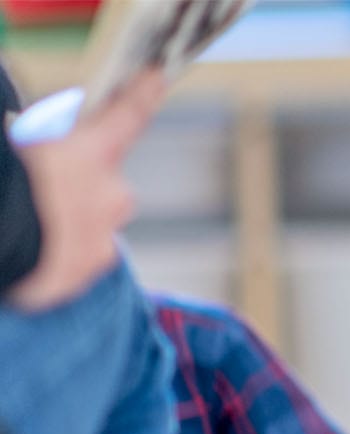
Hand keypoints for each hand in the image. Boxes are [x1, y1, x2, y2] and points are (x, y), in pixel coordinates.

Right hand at [6, 71, 165, 310]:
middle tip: (38, 186)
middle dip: (77, 182)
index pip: (128, 112)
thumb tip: (47, 138)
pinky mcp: (92, 267)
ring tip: (30, 222)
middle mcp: (112, 193)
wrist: (1, 242)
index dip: (143, 91)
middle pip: (103, 181)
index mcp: (92, 153)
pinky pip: (81, 253)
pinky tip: (34, 248)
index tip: (158, 74)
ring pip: (94, 220)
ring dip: (69, 219)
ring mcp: (106, 234)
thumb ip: (40, 134)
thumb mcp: (20, 140)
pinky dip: (61, 250)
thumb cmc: (6, 183)